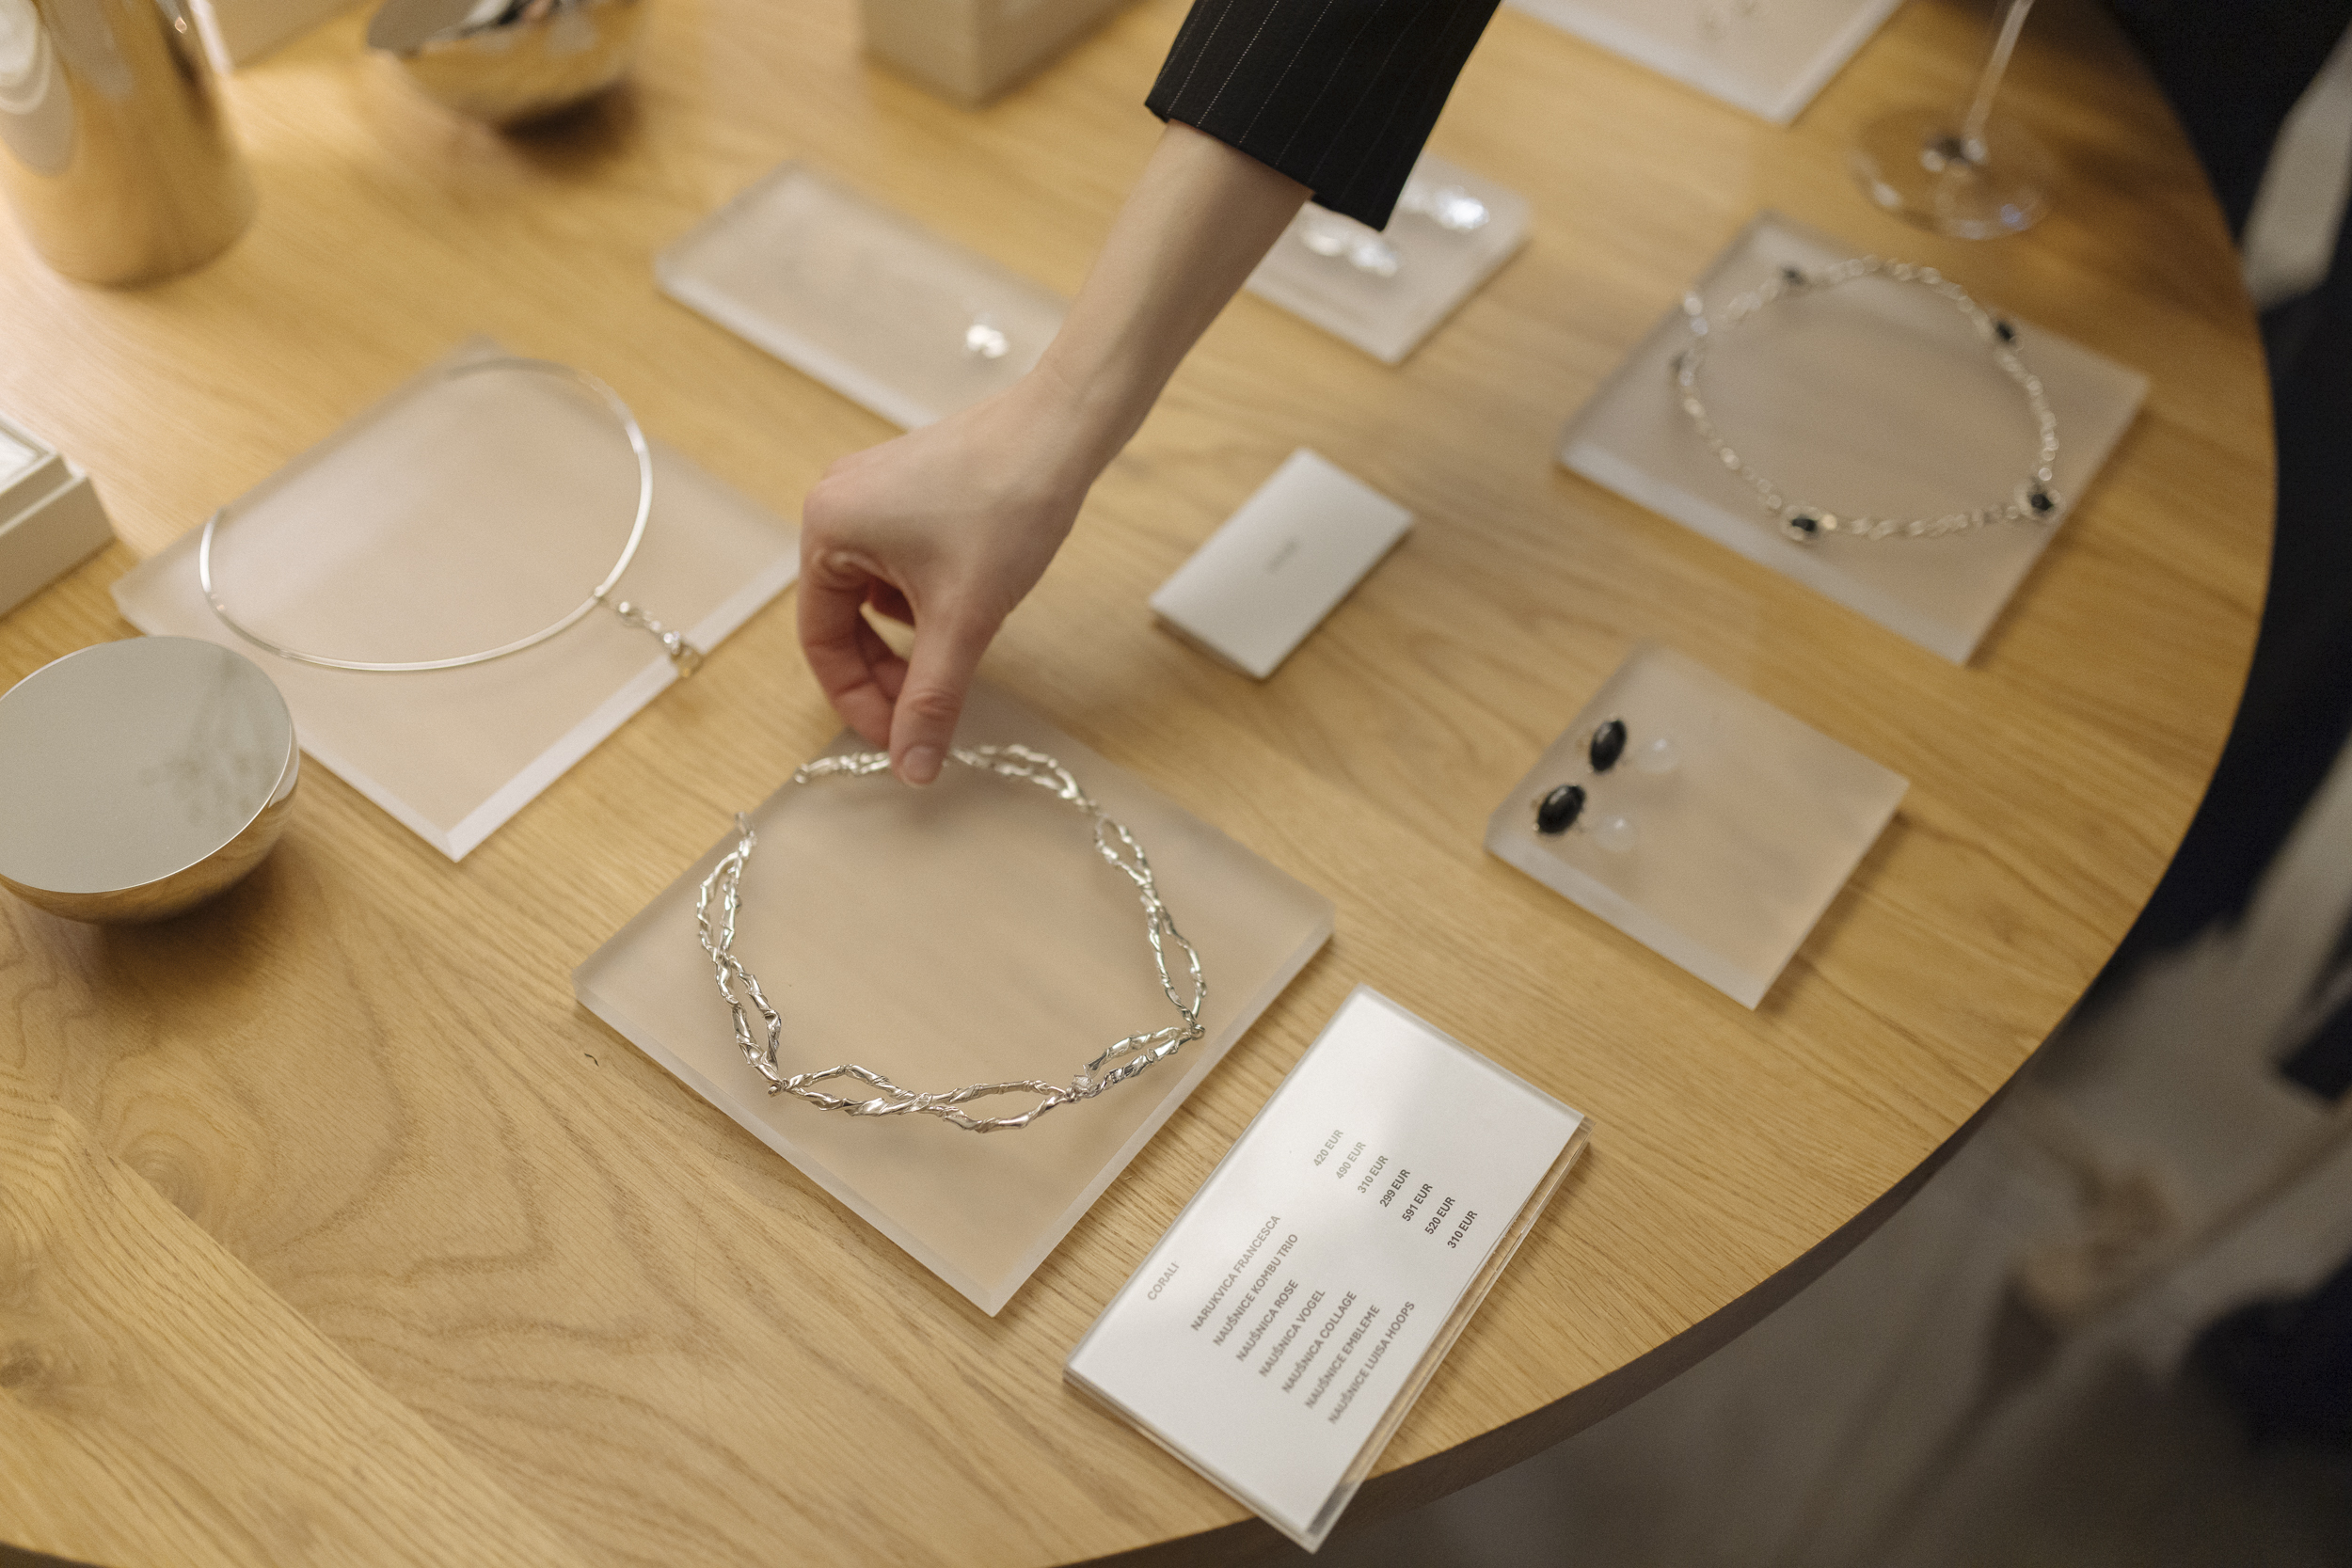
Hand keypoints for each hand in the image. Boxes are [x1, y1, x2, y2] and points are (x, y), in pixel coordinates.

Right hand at [797, 369, 1096, 783]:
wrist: (1065, 429)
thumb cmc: (1008, 504)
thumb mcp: (963, 620)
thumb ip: (931, 699)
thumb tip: (910, 767)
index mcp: (826, 530)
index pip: (821, 641)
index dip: (857, 700)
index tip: (899, 739)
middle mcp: (836, 504)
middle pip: (844, 619)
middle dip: (887, 670)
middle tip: (928, 710)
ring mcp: (873, 492)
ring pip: (877, 595)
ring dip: (912, 634)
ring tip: (963, 639)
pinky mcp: (911, 487)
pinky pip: (901, 563)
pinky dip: (928, 596)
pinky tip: (972, 596)